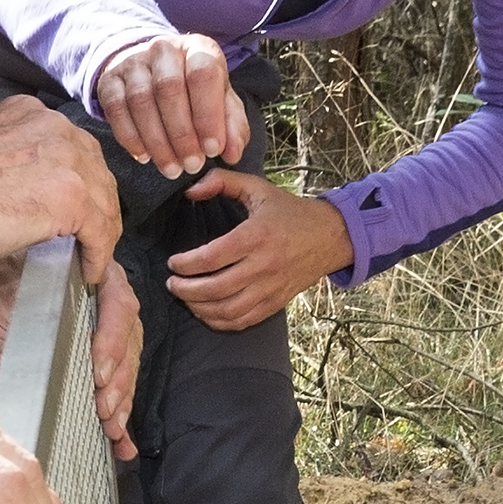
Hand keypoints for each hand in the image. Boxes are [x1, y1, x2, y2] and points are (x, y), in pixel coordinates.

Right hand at [0, 97, 117, 267]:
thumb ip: (14, 165)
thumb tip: (30, 194)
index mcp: (32, 115)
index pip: (74, 153)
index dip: (78, 188)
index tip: (73, 219)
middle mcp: (56, 127)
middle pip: (97, 174)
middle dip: (95, 211)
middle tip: (87, 244)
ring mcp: (68, 158)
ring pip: (104, 202)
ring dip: (99, 236)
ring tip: (89, 261)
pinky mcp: (71, 195)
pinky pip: (101, 230)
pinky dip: (97, 255)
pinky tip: (87, 271)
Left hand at [0, 262, 140, 465]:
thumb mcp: (3, 295)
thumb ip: (35, 300)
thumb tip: (58, 312)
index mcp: (85, 274)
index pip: (117, 303)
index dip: (114, 340)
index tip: (99, 371)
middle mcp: (96, 304)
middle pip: (126, 341)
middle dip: (120, 379)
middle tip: (104, 407)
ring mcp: (91, 339)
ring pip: (121, 369)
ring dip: (121, 401)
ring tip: (112, 428)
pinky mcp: (80, 369)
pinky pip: (107, 392)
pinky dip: (117, 419)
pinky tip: (122, 445)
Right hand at [87, 33, 249, 176]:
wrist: (149, 70)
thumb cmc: (193, 90)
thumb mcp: (220, 100)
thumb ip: (232, 125)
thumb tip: (232, 153)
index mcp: (198, 48)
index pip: (203, 74)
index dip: (208, 114)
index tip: (213, 149)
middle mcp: (164, 48)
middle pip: (169, 88)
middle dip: (182, 134)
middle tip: (192, 165)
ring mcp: (133, 62)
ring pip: (141, 100)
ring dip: (158, 141)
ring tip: (171, 168)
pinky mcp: (109, 79)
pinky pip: (116, 109)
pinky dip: (130, 137)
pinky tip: (145, 156)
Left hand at [160, 174, 353, 331]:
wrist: (330, 236)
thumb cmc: (289, 211)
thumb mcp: (258, 188)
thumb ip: (221, 182)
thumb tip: (190, 192)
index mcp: (256, 235)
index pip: (211, 258)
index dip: (185, 264)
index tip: (173, 263)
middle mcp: (264, 265)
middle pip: (215, 289)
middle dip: (185, 290)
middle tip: (172, 284)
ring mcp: (271, 288)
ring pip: (227, 310)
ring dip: (199, 308)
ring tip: (185, 297)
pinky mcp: (276, 303)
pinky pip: (243, 321)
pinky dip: (219, 322)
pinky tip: (206, 312)